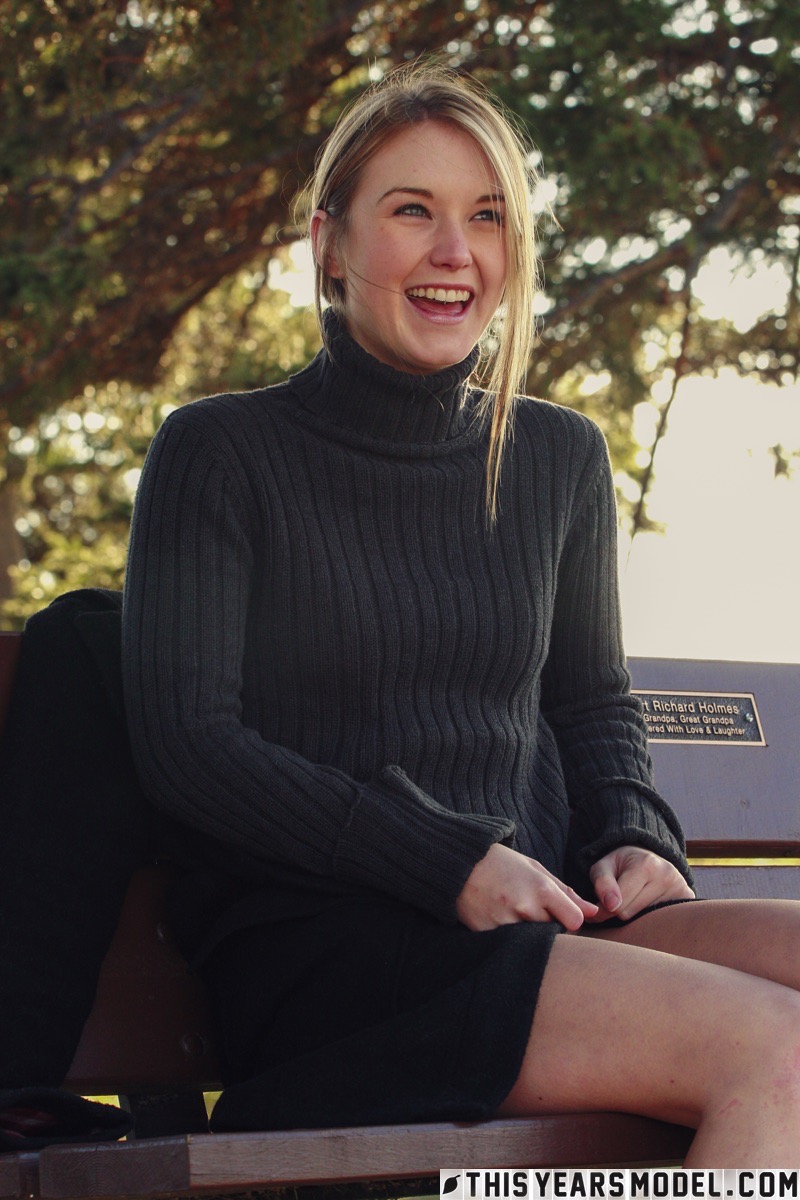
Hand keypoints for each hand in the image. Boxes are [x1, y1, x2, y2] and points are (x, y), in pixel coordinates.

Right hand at [456, 843, 598, 931]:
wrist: (459, 864)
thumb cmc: (501, 864)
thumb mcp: (535, 869)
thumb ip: (566, 892)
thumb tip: (594, 912)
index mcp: (541, 889)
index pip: (574, 921)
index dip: (571, 920)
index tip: (561, 914)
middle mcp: (525, 907)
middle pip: (554, 933)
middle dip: (549, 926)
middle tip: (532, 911)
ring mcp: (505, 923)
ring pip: (532, 941)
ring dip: (528, 933)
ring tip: (514, 913)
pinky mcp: (487, 934)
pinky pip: (509, 944)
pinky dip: (509, 937)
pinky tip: (499, 918)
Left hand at [587, 845, 693, 922]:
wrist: (648, 857)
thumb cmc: (622, 865)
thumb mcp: (604, 866)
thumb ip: (602, 884)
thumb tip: (611, 905)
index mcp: (646, 865)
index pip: (619, 905)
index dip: (605, 908)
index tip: (602, 903)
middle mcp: (667, 876)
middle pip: (632, 915)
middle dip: (620, 911)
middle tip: (622, 897)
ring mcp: (681, 888)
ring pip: (646, 922)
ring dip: (636, 916)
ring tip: (636, 899)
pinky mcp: (688, 899)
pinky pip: (663, 923)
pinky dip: (652, 919)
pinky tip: (650, 906)